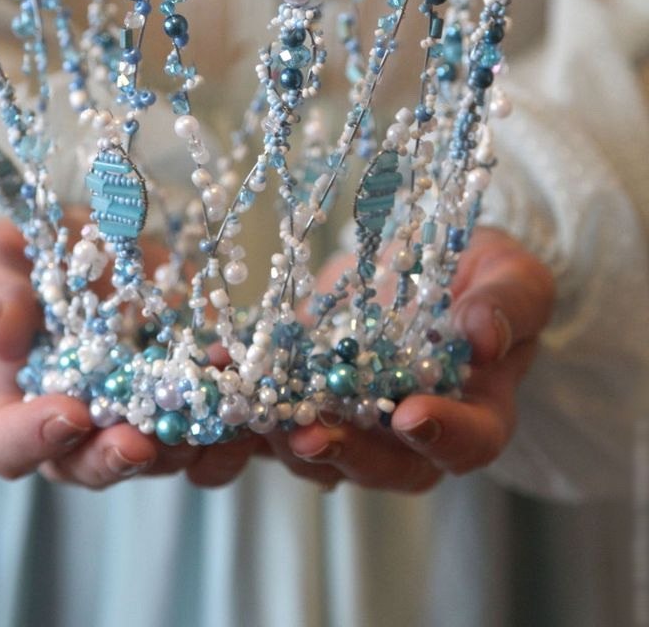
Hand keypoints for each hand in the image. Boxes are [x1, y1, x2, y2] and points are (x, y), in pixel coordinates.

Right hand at [0, 216, 259, 488]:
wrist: (86, 243)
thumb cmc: (21, 260)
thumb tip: (0, 340)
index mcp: (10, 401)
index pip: (4, 446)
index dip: (32, 441)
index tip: (70, 415)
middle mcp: (72, 425)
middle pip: (88, 467)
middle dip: (117, 460)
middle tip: (142, 443)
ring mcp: (132, 415)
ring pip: (158, 457)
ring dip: (185, 442)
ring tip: (208, 408)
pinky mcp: (184, 396)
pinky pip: (211, 427)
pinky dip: (232, 417)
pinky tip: (245, 384)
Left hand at [265, 227, 553, 491]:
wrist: (435, 261)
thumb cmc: (489, 274)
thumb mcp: (513, 276)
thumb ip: (507, 305)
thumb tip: (486, 335)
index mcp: (477, 411)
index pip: (469, 444)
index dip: (442, 436)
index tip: (411, 415)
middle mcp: (414, 432)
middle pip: (385, 465)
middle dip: (345, 453)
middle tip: (308, 434)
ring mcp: (358, 416)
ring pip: (322, 450)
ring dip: (285, 437)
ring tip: (252, 411)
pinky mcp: (310, 391)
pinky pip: (275, 408)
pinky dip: (244, 395)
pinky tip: (214, 371)